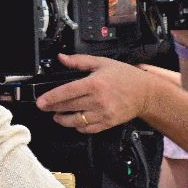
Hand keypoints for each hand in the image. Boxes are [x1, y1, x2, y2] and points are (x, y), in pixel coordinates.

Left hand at [36, 53, 158, 134]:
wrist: (146, 93)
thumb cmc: (125, 77)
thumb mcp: (102, 63)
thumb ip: (80, 61)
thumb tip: (62, 58)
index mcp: (95, 84)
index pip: (67, 92)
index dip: (51, 98)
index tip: (41, 101)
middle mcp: (98, 100)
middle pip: (68, 107)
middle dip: (53, 108)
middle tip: (45, 107)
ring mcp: (103, 113)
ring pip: (75, 121)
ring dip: (62, 120)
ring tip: (57, 115)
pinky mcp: (107, 123)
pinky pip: (87, 129)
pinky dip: (78, 127)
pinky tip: (74, 121)